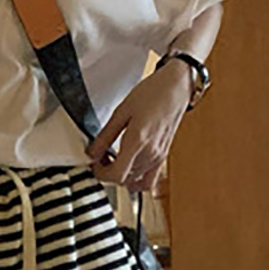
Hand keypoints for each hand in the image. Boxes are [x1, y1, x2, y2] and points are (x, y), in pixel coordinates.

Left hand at [87, 61, 192, 193]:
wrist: (176, 87)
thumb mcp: (121, 112)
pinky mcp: (163, 157)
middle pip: (124, 180)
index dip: (101, 174)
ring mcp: (159, 157)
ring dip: (121, 174)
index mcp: (138, 141)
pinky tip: (129, 164)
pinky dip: (136, 178)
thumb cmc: (152, 93)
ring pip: (135, 182)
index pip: (117, 175)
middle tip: (101, 156)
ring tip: (115, 158)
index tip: (94, 163)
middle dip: (108, 171)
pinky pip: (149, 181)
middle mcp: (150, 153)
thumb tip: (91, 153)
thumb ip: (105, 136)